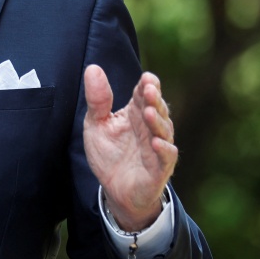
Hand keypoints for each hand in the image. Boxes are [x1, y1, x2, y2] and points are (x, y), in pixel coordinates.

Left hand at [83, 65, 176, 231]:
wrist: (114, 190)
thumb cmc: (109, 154)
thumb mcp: (96, 124)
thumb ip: (97, 99)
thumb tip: (93, 68)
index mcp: (136, 113)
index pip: (144, 94)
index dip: (147, 85)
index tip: (146, 78)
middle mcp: (150, 127)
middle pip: (157, 109)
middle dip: (154, 99)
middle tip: (149, 89)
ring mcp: (157, 148)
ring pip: (164, 130)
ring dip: (157, 120)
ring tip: (147, 111)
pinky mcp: (159, 169)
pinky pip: (166, 157)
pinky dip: (164, 150)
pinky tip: (156, 143)